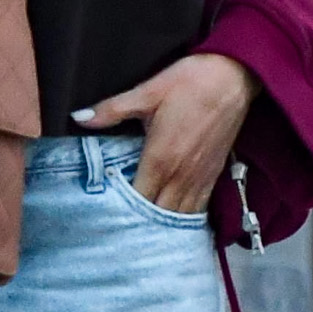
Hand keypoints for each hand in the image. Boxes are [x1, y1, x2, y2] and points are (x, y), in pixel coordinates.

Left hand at [77, 51, 258, 217]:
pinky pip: (199, 208)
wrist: (233, 76)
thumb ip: (112, 110)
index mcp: (160, 159)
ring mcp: (200, 178)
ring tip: (144, 235)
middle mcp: (180, 175)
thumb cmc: (189, 82)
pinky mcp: (214, 174)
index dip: (121, 212)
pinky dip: (185, 218)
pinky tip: (173, 223)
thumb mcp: (147, 92)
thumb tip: (79, 118)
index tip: (105, 216)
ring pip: (180, 217)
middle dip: (140, 225)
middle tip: (120, 231)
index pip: (138, 200)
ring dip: (163, 227)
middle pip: (158, 216)